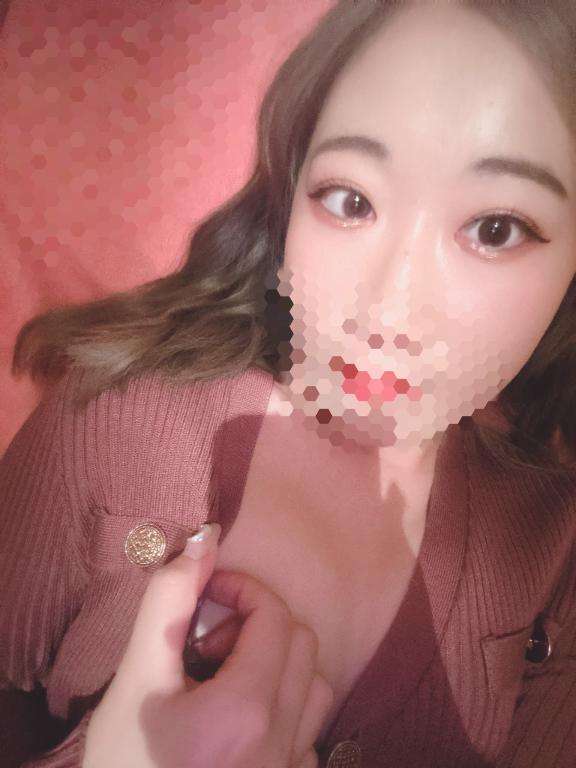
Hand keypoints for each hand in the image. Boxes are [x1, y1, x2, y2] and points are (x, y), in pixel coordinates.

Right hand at [82, 523, 333, 767]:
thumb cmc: (124, 767)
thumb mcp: (135, 680)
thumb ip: (169, 601)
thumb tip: (203, 538)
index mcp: (248, 708)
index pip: (275, 615)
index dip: (241, 589)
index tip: (205, 596)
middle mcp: (283, 742)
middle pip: (302, 644)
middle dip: (256, 624)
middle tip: (207, 643)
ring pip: (315, 689)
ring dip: (277, 665)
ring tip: (225, 680)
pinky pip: (308, 733)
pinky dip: (283, 709)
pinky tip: (238, 722)